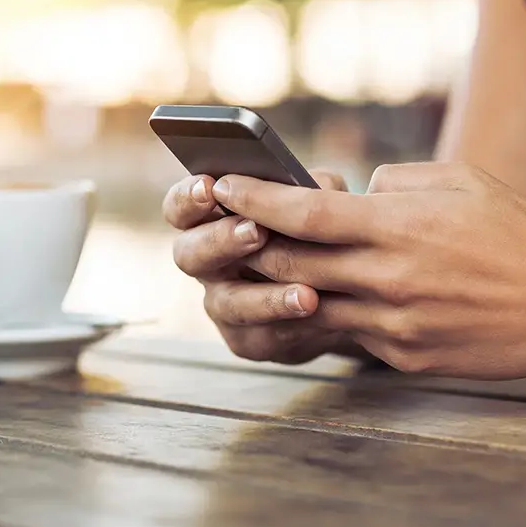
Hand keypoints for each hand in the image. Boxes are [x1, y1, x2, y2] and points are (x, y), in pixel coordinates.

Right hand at [164, 170, 369, 364]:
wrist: (345, 292)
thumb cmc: (318, 233)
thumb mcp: (319, 199)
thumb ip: (309, 188)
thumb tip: (311, 186)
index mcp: (209, 221)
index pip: (179, 207)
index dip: (188, 198)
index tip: (209, 186)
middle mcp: (206, 264)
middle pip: (188, 254)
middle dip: (219, 241)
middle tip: (255, 231)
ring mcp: (223, 304)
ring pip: (226, 303)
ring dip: (263, 296)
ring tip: (303, 290)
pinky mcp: (247, 340)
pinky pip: (260, 335)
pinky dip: (288, 319)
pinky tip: (314, 305)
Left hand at [213, 161, 525, 378]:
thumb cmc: (516, 231)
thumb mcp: (458, 180)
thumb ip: (394, 183)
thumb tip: (353, 193)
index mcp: (398, 227)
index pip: (304, 214)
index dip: (256, 200)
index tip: (224, 186)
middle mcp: (389, 278)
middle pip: (292, 264)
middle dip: (250, 245)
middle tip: (222, 226)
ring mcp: (395, 324)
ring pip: (311, 305)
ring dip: (278, 286)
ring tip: (255, 264)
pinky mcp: (406, 356)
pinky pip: (350, 332)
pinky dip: (328, 311)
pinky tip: (317, 296)